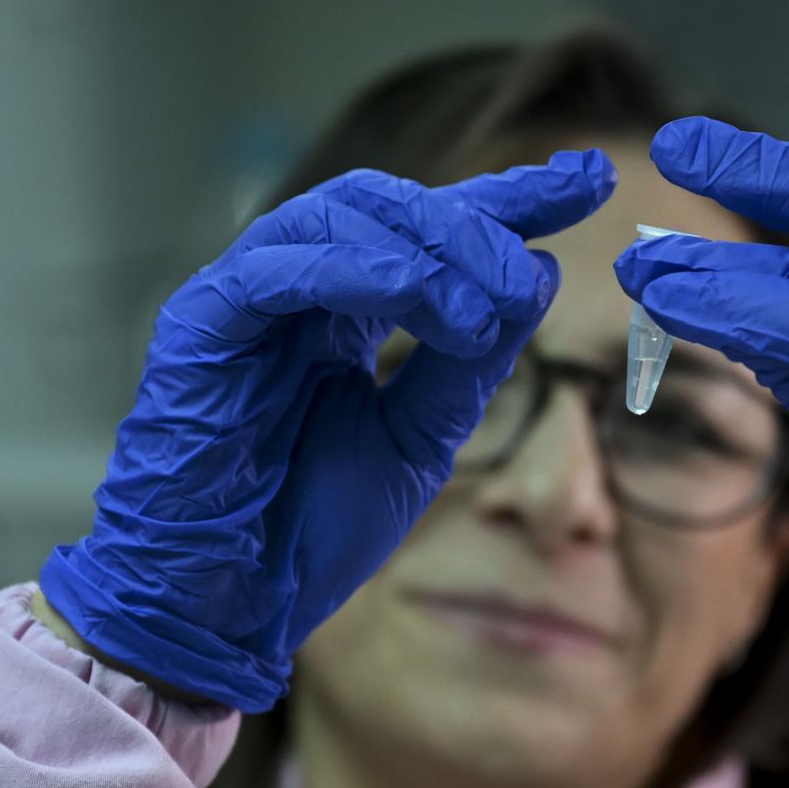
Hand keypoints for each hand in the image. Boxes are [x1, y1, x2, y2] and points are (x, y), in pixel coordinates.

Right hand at [41, 150, 615, 711]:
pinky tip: (421, 299)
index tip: (589, 180)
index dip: (509, 198)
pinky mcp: (200, 326)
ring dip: (426, 251)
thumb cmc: (311, 528)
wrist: (233, 607)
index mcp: (348, 311)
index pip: (431, 229)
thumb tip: (538, 273)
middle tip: (531, 269)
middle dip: (475, 224)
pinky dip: (356, 272)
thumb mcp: (420, 437)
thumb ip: (471, 360)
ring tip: (487, 305)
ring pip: (337, 219)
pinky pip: (275, 271)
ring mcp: (246, 301)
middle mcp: (299, 290)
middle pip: (390, 206)